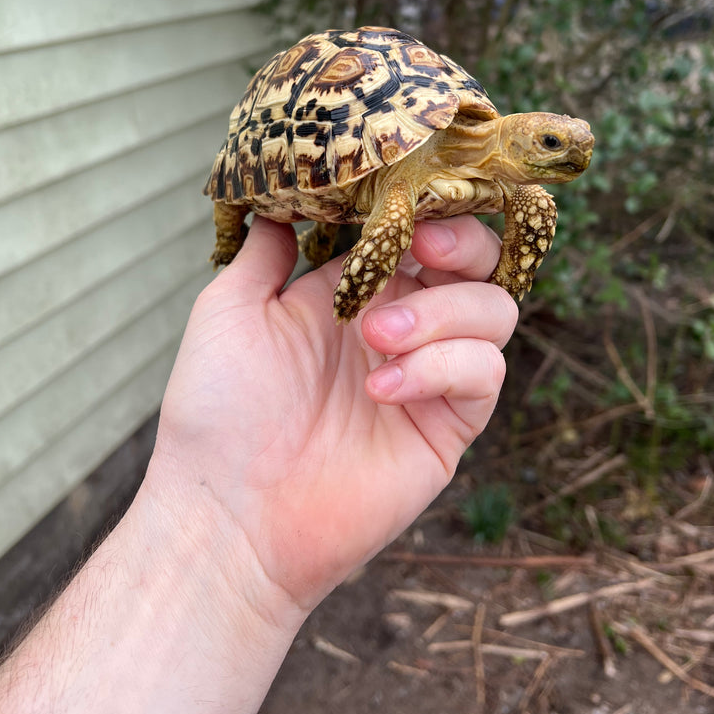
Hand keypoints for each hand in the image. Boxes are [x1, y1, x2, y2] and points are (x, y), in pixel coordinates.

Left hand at [149, 215, 518, 612]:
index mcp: (357, 291)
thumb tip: (282, 200)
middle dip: (462, 246)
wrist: (229, 514)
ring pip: (494, 313)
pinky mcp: (448, 427)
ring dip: (441, 311)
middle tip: (420, 250)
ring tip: (375, 337)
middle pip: (480, 264)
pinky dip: (441, 367)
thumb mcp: (229, 310)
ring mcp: (430, 376)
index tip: (405, 208)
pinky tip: (381, 390)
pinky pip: (483, 376)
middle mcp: (403, 325)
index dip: (428, 211)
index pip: (421, 232)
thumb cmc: (219, 410)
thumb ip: (265, 252)